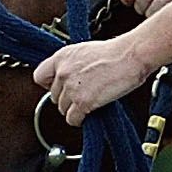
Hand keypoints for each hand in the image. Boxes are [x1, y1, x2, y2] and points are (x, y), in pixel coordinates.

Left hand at [35, 38, 152, 125]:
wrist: (131, 55)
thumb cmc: (117, 53)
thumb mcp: (86, 51)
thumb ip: (72, 64)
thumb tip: (71, 78)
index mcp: (61, 57)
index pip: (40, 77)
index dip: (50, 85)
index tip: (60, 88)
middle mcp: (63, 72)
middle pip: (54, 96)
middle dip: (67, 98)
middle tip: (82, 96)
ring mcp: (72, 88)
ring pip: (62, 109)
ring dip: (75, 109)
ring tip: (89, 104)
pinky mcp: (83, 102)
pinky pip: (72, 119)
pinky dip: (80, 119)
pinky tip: (89, 114)